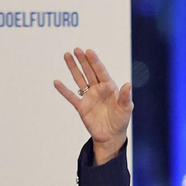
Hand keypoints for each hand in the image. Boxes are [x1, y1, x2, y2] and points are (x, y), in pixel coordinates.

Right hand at [54, 47, 131, 164]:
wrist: (111, 136)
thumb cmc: (121, 120)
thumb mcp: (126, 108)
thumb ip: (125, 96)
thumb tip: (128, 84)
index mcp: (109, 87)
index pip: (101, 71)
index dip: (94, 61)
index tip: (88, 51)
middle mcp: (98, 89)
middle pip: (88, 71)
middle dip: (82, 60)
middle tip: (76, 49)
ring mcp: (89, 97)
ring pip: (79, 79)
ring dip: (73, 68)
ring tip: (67, 55)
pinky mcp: (81, 107)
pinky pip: (71, 96)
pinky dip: (63, 90)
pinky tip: (57, 82)